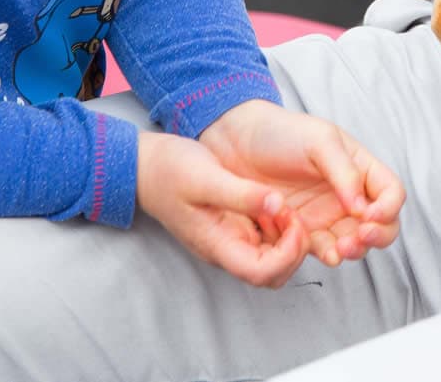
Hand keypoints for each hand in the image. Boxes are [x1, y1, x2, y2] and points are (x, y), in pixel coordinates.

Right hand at [136, 131, 307, 287]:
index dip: (287, 254)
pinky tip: (273, 202)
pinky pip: (264, 240)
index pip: (261, 273)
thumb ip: (241, 194)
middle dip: (294, 249)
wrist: (146, 166)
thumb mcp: (206, 178)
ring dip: (287, 239)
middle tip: (292, 213)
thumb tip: (277, 204)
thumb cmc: (169, 171)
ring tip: (282, 206)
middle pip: (272, 274)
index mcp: (218, 245)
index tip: (290, 219)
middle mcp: (226, 249)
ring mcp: (229, 240)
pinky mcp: (232, 227)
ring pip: (272, 259)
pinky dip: (278, 227)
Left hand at [201, 100, 403, 267]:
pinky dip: (328, 255)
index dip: (389, 208)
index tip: (370, 214)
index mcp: (361, 169)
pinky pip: (324, 250)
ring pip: (356, 243)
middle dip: (378, 236)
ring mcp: (327, 216)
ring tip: (340, 248)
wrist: (238, 141)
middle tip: (359, 236)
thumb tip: (362, 207)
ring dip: (354, 250)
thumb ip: (345, 172)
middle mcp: (350, 196)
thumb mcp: (319, 140)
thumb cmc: (282, 132)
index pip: (391, 194)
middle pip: (382, 225)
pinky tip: (322, 252)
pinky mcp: (304, 232)